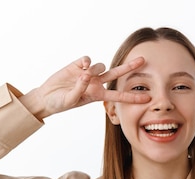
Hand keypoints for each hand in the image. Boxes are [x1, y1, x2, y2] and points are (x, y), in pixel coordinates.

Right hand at [19, 56, 150, 118]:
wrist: (46, 97)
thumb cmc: (60, 103)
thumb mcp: (70, 100)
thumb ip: (80, 88)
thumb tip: (87, 74)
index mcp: (97, 95)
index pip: (118, 96)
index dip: (132, 97)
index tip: (148, 98)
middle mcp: (96, 83)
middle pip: (117, 74)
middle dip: (129, 67)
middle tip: (142, 60)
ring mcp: (88, 73)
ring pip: (100, 66)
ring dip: (94, 69)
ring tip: (82, 75)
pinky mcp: (78, 64)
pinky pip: (88, 59)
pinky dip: (86, 62)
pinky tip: (81, 66)